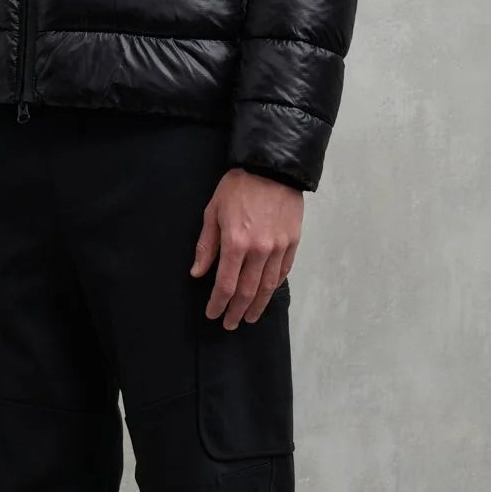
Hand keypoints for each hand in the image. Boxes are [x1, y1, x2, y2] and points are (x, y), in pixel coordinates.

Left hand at [190, 167, 302, 326]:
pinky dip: (275, 285)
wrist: (273, 167)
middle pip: (248, 292)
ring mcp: (279, 248)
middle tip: (230, 324)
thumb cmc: (238, 186)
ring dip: (258, 306)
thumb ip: (206, 245)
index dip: (218, 304)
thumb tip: (197, 273)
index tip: (213, 314)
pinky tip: (268, 293)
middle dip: (237, 311)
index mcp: (236, 243)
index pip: (225, 285)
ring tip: (249, 317)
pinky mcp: (293, 242)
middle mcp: (259, 251)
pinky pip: (284, 271)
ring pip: (268, 286)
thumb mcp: (213, 211)